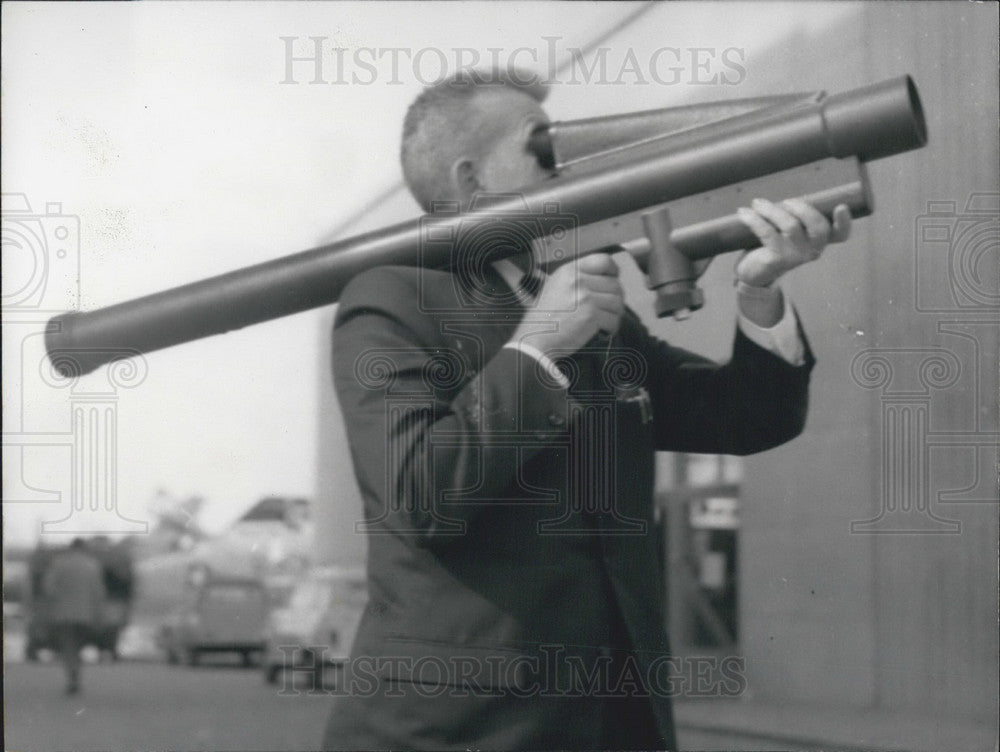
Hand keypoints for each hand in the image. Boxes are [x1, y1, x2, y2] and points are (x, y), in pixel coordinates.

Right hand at [511, 254, 623, 356]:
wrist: (536, 339)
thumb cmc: (544, 318)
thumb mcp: (555, 286)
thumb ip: (578, 278)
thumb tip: (605, 278)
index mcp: (569, 271)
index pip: (603, 260)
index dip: (613, 270)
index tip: (614, 279)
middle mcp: (578, 281)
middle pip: (614, 284)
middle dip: (615, 298)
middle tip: (609, 309)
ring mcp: (586, 298)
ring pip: (617, 302)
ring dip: (614, 314)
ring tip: (605, 321)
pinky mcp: (591, 316)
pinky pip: (614, 319)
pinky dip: (611, 328)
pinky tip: (603, 331)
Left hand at [735, 198, 850, 286]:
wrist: (755, 272)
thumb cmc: (775, 243)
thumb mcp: (790, 230)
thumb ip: (796, 216)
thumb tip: (787, 197)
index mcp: (820, 241)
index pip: (840, 234)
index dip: (844, 222)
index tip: (841, 207)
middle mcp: (812, 250)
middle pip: (817, 226)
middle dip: (801, 207)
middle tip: (785, 201)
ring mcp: (796, 257)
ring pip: (790, 226)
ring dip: (771, 209)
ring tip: (757, 203)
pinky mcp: (777, 259)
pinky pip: (766, 232)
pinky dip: (754, 219)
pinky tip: (744, 212)